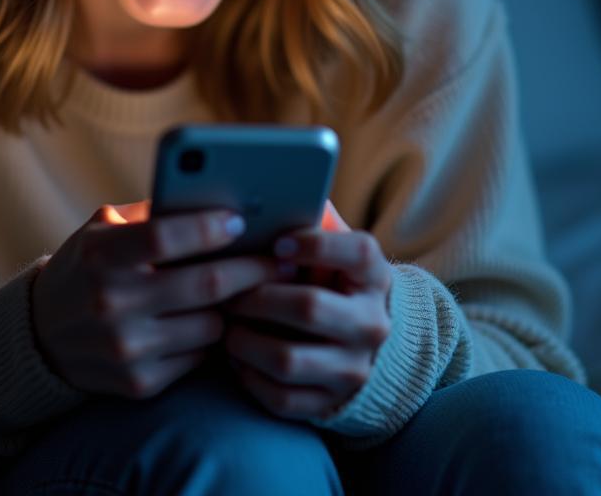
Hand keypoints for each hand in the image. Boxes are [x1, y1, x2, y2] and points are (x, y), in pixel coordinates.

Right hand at [30, 200, 287, 399]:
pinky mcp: (139, 382)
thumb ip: (150, 214)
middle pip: (205, 284)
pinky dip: (213, 337)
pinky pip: (199, 357)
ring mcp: (127, 347)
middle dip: (252, 269)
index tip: (239, 221)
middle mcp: (111, 302)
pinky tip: (218, 319)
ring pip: (211, 325)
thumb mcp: (102, 229)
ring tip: (252, 289)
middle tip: (279, 259)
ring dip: (235, 306)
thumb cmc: (86, 267)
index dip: (208, 227)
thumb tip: (214, 199)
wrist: (41, 336)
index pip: (164, 237)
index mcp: (101, 255)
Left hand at [220, 217, 392, 421]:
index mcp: (374, 276)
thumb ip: (309, 224)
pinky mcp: (331, 404)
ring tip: (226, 322)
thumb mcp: (334, 251)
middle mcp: (372, 323)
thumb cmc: (331, 280)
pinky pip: (281, 397)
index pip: (356, 252)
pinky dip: (248, 376)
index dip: (314, 244)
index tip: (277, 243)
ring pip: (287, 359)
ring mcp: (354, 369)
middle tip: (229, 290)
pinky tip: (235, 355)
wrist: (366, 342)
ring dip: (244, 339)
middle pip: (308, 307)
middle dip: (257, 296)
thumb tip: (269, 195)